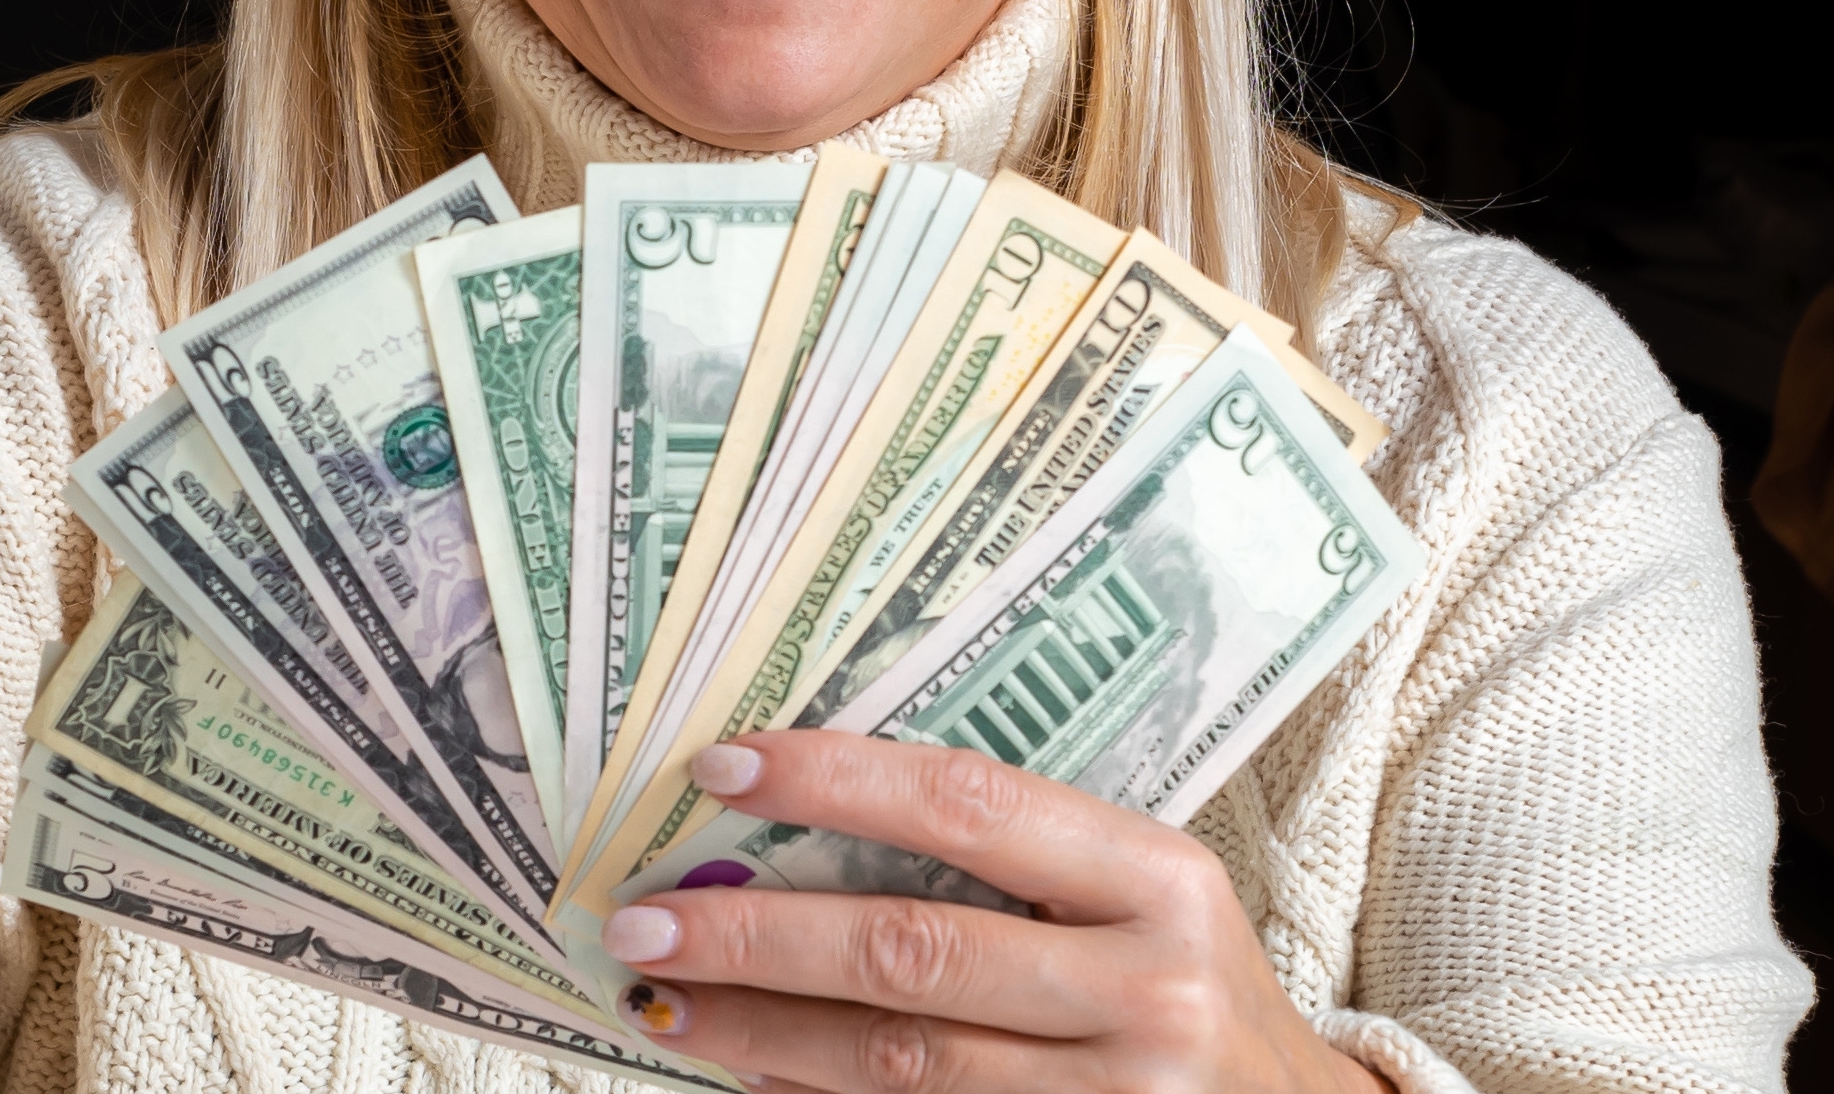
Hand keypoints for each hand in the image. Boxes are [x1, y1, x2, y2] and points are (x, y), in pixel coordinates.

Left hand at [598, 733, 1386, 1093]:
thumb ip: (1014, 865)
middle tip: (640, 920)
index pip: (970, 805)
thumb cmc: (1192, 994)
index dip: (834, 782)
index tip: (719, 771)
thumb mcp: (1145, 902)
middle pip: (910, 952)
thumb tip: (800, 829)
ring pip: (898, 1063)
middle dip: (755, 935)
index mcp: (1163, 880)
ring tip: (666, 1005)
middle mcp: (1148, 991)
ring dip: (760, 1036)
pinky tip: (751, 1081)